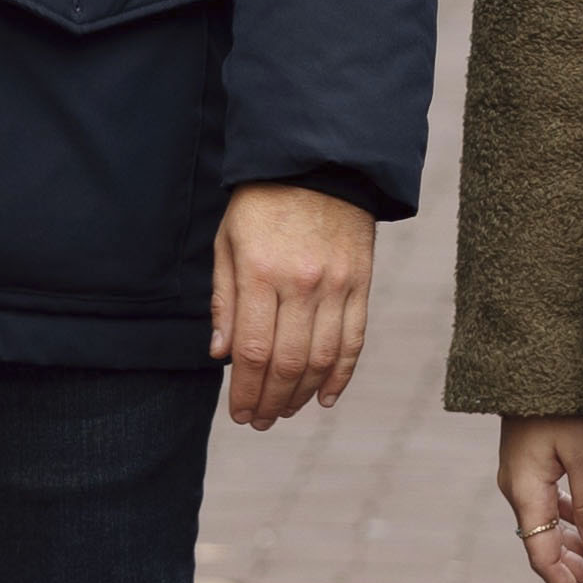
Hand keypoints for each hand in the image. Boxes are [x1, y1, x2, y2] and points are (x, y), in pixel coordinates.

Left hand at [211, 182, 375, 430]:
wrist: (320, 161)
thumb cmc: (263, 201)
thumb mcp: (228, 241)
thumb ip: (224, 299)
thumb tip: (220, 354)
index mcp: (261, 272)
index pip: (253, 350)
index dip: (245, 391)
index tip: (238, 413)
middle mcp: (301, 283)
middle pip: (287, 362)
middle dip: (271, 401)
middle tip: (259, 422)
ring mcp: (336, 285)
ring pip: (322, 358)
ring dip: (302, 394)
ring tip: (286, 412)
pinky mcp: (361, 283)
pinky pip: (354, 339)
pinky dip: (342, 374)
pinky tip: (325, 397)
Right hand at [496, 415, 582, 582]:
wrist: (535, 359)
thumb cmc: (564, 400)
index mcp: (525, 490)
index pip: (543, 558)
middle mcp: (519, 491)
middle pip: (548, 550)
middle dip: (582, 576)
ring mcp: (525, 480)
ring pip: (552, 532)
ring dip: (582, 553)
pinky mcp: (534, 467)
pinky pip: (553, 510)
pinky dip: (577, 528)